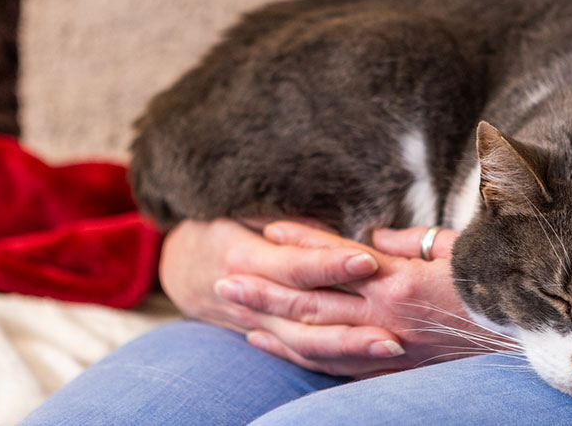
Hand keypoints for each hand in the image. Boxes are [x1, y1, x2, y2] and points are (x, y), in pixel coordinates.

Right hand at [158, 219, 399, 356]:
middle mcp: (249, 296)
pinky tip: (365, 364)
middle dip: (351, 323)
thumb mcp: (237, 208)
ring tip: (391, 349)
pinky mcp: (264, 336)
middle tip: (395, 324)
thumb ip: (282, 218)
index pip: (293, 265)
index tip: (369, 260)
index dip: (330, 265)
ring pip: (304, 343)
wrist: (176, 265)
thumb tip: (331, 221)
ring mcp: (255, 322)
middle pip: (304, 313)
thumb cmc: (214, 225)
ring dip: (349, 348)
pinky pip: (298, 354)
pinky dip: (331, 361)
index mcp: (242, 256)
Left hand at [217, 223, 513, 377]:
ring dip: (267, 319)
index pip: (336, 258)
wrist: (529, 344)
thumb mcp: (456, 251)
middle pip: (310, 301)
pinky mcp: (390, 368)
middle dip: (263, 288)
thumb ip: (406, 243)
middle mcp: (385, 316)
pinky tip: (265, 342)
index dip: (300, 243)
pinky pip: (332, 364)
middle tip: (222, 277)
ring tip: (230, 304)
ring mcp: (385, 346)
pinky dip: (294, 352)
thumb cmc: (498, 289)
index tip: (266, 228)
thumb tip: (370, 236)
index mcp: (400, 280)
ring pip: (313, 335)